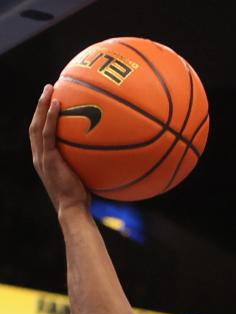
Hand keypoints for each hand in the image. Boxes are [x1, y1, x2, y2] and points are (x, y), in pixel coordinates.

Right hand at [29, 84, 89, 214]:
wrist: (73, 210)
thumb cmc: (82, 198)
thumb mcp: (83, 176)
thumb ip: (87, 163)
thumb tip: (108, 153)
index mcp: (45, 159)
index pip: (40, 133)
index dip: (43, 116)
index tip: (52, 101)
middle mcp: (39, 156)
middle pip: (35, 124)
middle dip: (40, 105)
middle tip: (49, 88)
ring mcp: (42, 157)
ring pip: (37, 124)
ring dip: (42, 105)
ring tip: (50, 88)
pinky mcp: (47, 159)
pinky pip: (47, 133)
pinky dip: (51, 117)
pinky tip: (58, 103)